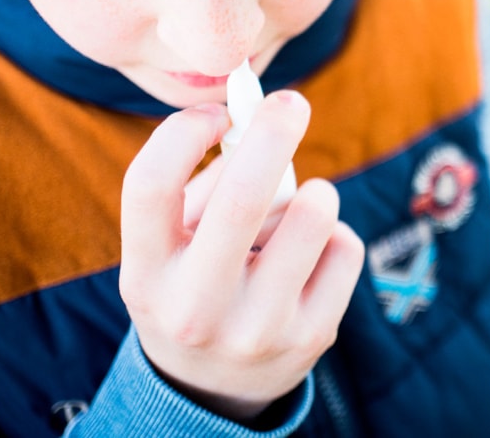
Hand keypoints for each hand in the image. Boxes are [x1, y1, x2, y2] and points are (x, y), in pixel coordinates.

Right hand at [119, 92, 364, 421]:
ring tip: (300, 207)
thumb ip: (206, 181)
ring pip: (312, 216)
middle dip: (273, 133)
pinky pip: (345, 246)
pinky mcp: (312, 338)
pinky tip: (310, 256)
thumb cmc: (194, 282)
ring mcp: (256, 329)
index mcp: (145, 274)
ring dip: (313, 192)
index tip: (217, 112)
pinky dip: (333, 233)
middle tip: (291, 103)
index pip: (149, 186)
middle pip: (240, 198)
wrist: (214, 386)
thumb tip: (259, 116)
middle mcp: (194, 307)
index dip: (183, 132)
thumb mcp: (173, 245)